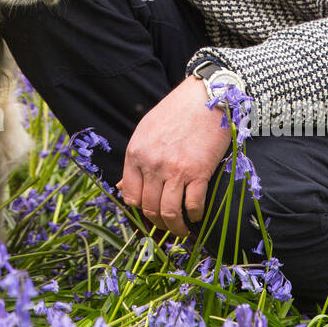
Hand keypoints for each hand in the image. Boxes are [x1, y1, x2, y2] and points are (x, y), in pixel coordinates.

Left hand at [116, 76, 232, 235]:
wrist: (205, 97)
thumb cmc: (176, 112)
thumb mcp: (146, 131)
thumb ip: (135, 160)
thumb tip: (122, 187)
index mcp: (135, 154)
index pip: (130, 196)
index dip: (140, 210)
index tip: (149, 213)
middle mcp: (152, 164)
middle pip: (149, 208)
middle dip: (158, 223)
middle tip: (167, 226)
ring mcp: (175, 170)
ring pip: (169, 213)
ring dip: (176, 227)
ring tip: (182, 229)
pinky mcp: (198, 172)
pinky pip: (193, 205)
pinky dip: (195, 215)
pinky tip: (197, 215)